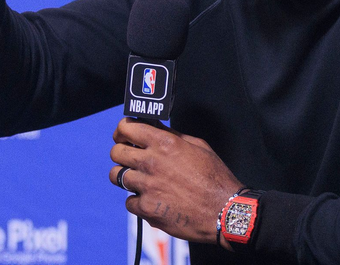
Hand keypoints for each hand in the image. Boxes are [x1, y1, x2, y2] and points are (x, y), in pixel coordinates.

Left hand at [109, 118, 241, 246]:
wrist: (223, 210)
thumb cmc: (215, 178)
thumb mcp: (198, 146)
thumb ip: (172, 135)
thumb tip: (155, 128)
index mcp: (164, 143)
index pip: (127, 128)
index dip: (121, 130)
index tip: (123, 135)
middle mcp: (152, 162)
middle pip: (115, 152)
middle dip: (120, 152)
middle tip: (129, 157)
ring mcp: (147, 186)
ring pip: (116, 176)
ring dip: (126, 176)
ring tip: (138, 178)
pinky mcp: (147, 208)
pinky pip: (129, 201)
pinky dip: (137, 201)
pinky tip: (150, 198)